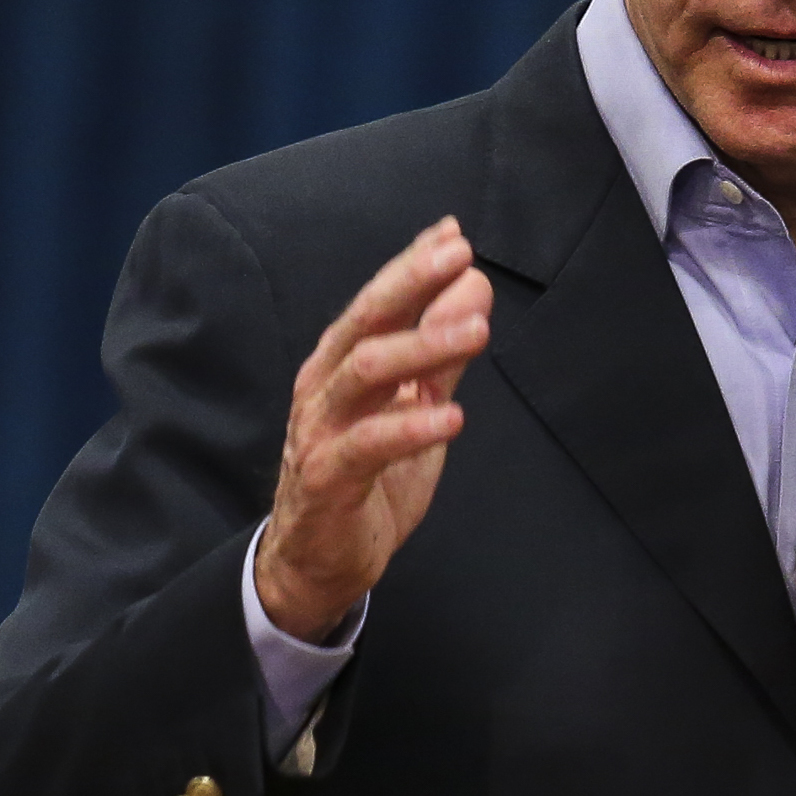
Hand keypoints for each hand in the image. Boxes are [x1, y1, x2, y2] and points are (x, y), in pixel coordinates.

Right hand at [255, 218, 492, 642]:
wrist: (318, 561)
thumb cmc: (367, 479)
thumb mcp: (413, 410)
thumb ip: (439, 357)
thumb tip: (472, 289)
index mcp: (340, 364)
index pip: (377, 301)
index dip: (412, 264)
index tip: (455, 235)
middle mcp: (323, 387)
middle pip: (364, 321)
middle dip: (412, 283)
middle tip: (461, 257)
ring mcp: (319, 431)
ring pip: (363, 373)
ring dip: (422, 347)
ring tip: (477, 331)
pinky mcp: (324, 479)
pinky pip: (366, 446)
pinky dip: (410, 428)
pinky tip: (452, 416)